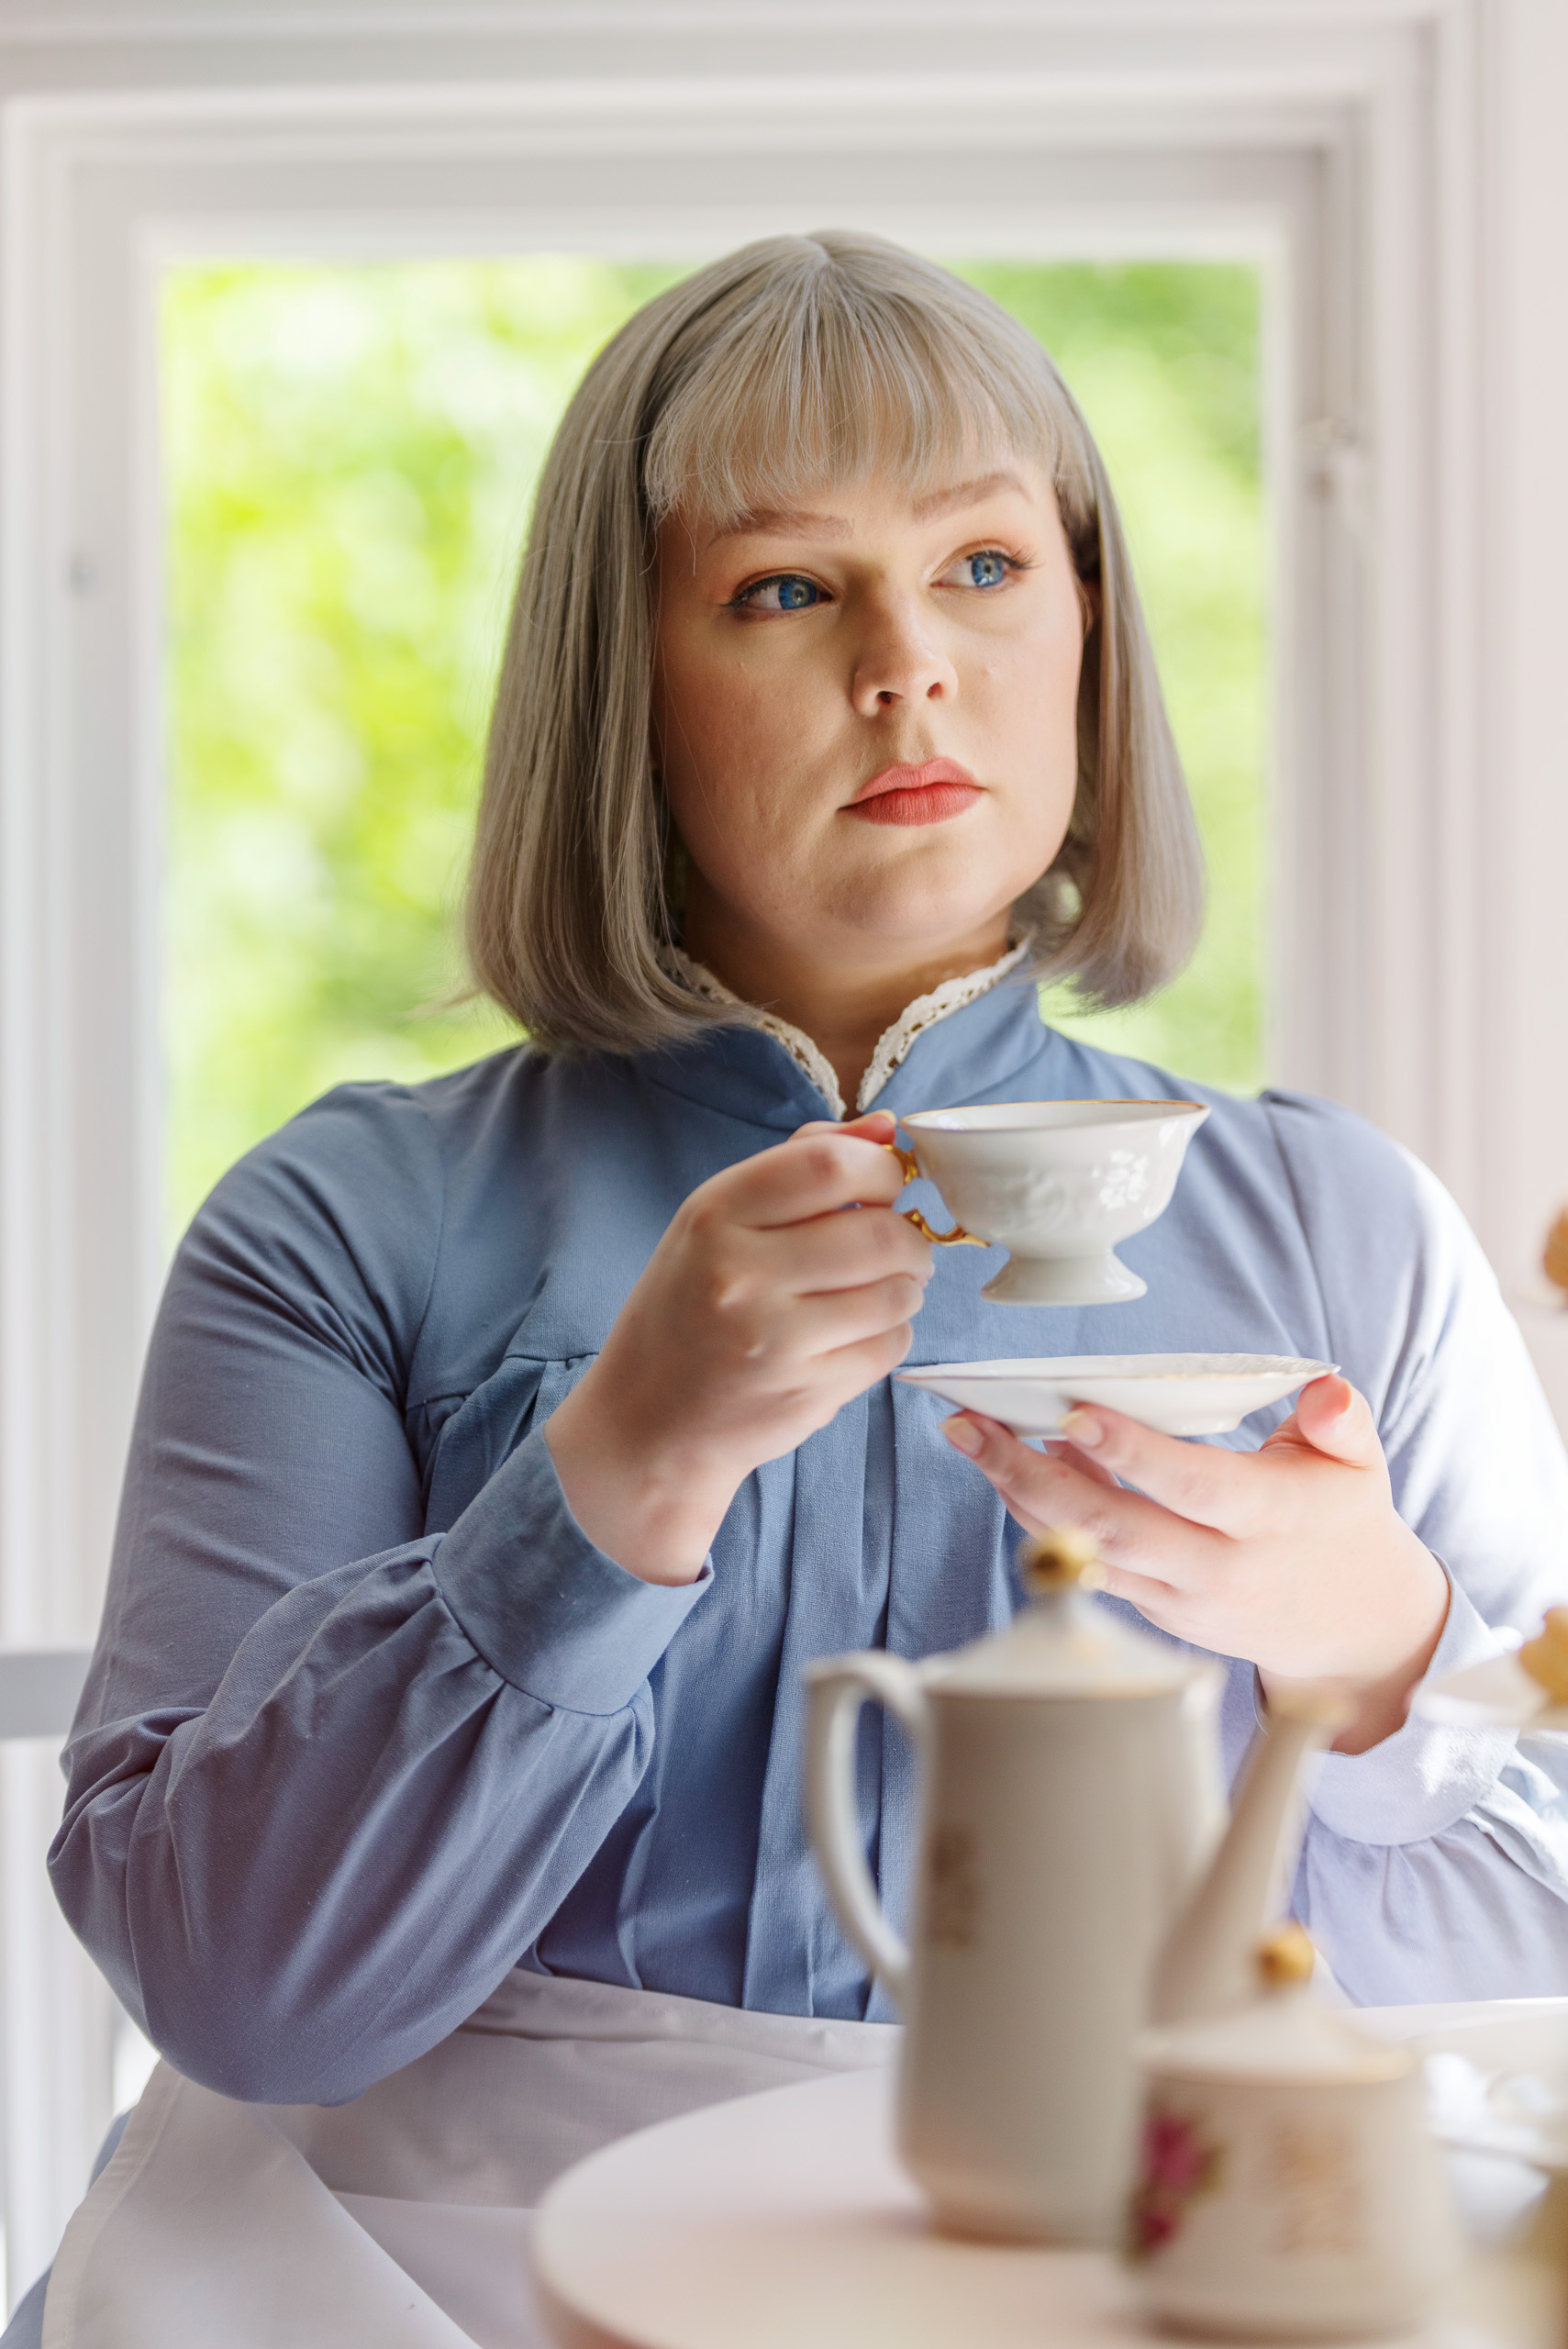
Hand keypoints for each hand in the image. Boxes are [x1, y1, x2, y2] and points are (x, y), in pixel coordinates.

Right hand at [545, 1111, 930, 1584]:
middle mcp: (742, 1276)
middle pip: (879, 1232)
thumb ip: (798, 1165)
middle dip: (907, 1236)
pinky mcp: (806, 1394)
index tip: (885, 1185)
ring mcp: (776, 1342)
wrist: (647, 1424)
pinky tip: (854, 1335)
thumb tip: (886, 1128)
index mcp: (714, 1216)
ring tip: (875, 1291)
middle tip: (896, 1246)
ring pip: (898, 1292)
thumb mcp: (715, 1223)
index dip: (881, 1168)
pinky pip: (891, 1346)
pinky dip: (890, 1334)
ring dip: (905, 1286)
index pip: (830, 1166)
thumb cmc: (687, 1310)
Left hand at [941, 1375, 1449, 1752]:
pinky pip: (1091, 1565)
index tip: (1074, 1415)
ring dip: (1020, 1495)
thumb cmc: (1343, 1523)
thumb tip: (1326, 1389)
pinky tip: (1015, 1469)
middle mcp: (1218, 1567)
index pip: (1193, 1485)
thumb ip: (1341, 1422)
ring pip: (1086, 1552)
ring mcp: (1181, 1599)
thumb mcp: (1358, 1465)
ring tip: (971, 1439)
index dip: (1132, 1454)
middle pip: (1112, 1527)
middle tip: (970, 1426)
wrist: (1353, 1627)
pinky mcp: (1157, 1613)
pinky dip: (1047, 1519)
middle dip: (1031, 1476)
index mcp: (1269, 1518)